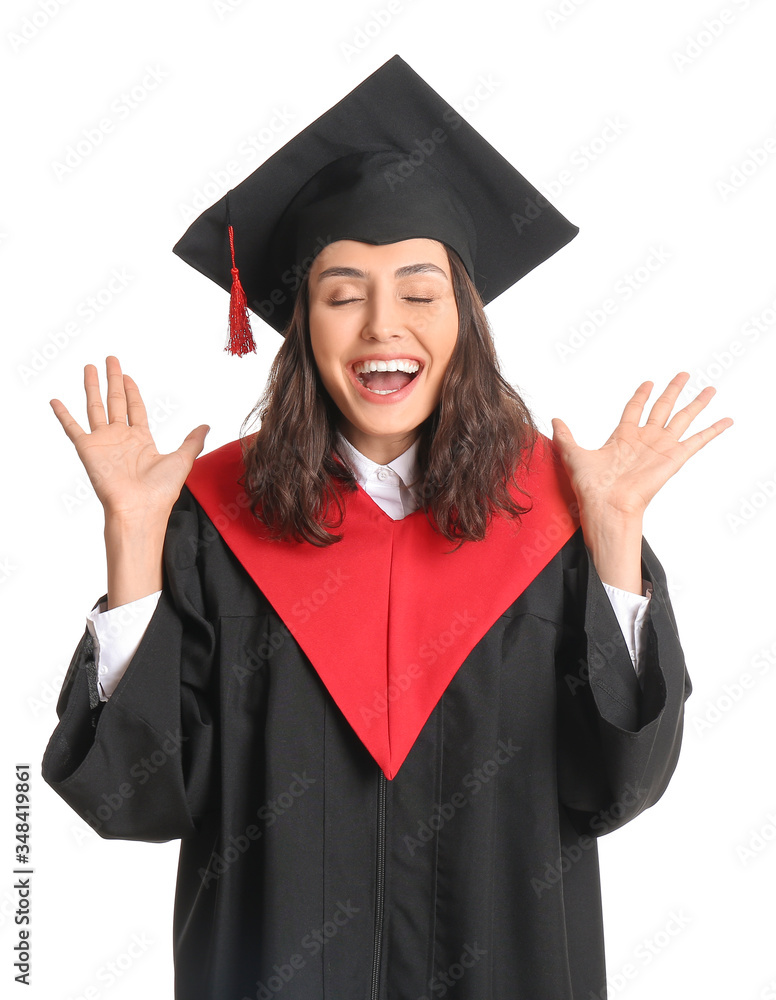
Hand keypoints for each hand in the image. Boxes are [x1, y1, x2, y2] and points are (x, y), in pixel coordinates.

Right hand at [50, 356, 209, 522]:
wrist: (139, 509)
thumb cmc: (160, 491)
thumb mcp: (182, 460)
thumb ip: (192, 441)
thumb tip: (207, 426)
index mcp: (141, 440)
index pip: (135, 408)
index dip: (131, 391)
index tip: (127, 375)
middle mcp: (120, 438)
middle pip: (115, 401)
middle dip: (113, 380)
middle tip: (110, 360)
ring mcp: (103, 443)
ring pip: (95, 407)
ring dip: (92, 387)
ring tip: (89, 367)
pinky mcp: (88, 450)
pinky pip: (72, 428)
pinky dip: (63, 415)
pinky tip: (55, 401)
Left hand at [551, 372, 732, 521]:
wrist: (606, 506)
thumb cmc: (590, 487)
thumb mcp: (573, 455)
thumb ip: (566, 436)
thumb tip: (554, 420)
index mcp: (623, 437)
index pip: (635, 409)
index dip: (642, 394)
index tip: (649, 382)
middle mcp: (644, 440)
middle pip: (663, 408)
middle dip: (673, 390)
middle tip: (683, 374)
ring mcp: (661, 448)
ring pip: (683, 418)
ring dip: (697, 403)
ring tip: (710, 388)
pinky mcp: (674, 458)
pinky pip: (698, 440)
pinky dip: (714, 430)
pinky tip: (727, 420)